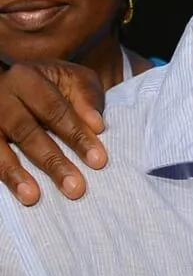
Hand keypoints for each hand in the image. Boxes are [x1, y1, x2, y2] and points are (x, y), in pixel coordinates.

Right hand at [0, 60, 106, 204]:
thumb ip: (85, 98)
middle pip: (26, 131)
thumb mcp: (73, 80)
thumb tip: (96, 125)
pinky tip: (14, 191)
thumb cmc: (52, 85)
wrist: (12, 81)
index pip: (54, 110)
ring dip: (14, 173)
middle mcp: (0, 96)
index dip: (76, 135)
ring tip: (32, 197)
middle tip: (75, 188)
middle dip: (52, 161)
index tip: (98, 161)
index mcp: (26, 78)